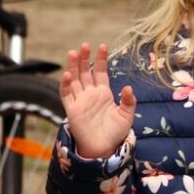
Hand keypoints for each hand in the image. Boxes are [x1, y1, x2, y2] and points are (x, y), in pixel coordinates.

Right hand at [59, 43, 135, 158]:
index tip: (102, 46)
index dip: (100, 59)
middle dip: (85, 58)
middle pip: (85, 72)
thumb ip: (128, 102)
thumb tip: (128, 88)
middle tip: (85, 45)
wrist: (104, 149)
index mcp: (103, 93)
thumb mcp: (126, 116)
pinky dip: (65, 85)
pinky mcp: (72, 110)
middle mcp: (90, 94)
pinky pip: (66, 95)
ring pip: (74, 80)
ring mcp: (80, 101)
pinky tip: (67, 75)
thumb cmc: (115, 133)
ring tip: (74, 53)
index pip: (100, 72)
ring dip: (73, 67)